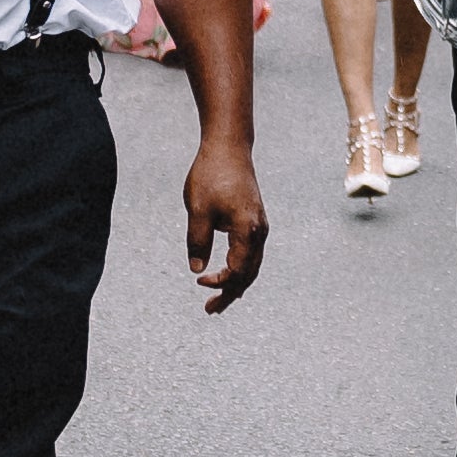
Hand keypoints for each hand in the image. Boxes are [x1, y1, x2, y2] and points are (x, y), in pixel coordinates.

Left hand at [183, 136, 267, 309]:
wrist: (229, 147)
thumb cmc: (211, 175)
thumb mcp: (198, 210)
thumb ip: (198, 241)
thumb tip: (197, 269)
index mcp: (248, 231)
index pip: (237, 270)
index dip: (219, 282)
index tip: (199, 281)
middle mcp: (259, 231)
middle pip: (249, 274)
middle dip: (230, 293)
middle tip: (210, 310)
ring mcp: (259, 226)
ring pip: (252, 265)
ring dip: (236, 283)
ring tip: (219, 300)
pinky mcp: (254, 220)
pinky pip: (251, 253)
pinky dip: (241, 269)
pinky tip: (229, 274)